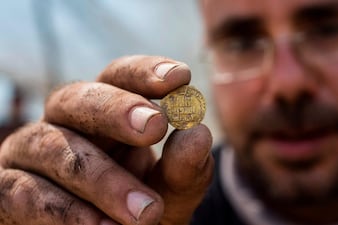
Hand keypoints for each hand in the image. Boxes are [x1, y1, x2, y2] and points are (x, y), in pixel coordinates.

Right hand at [0, 55, 213, 224]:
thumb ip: (183, 171)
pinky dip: (64, 211)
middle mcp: (63, 126)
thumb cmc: (133, 215)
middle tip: (154, 126)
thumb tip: (198, 133)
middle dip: (115, 110)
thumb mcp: (168, 195)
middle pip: (77, 98)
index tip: (180, 78)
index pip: (117, 78)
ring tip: (147, 212)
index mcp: (104, 117)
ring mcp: (29, 155)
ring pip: (54, 148)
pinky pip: (24, 193)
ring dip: (103, 179)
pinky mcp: (5, 191)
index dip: (144, 73)